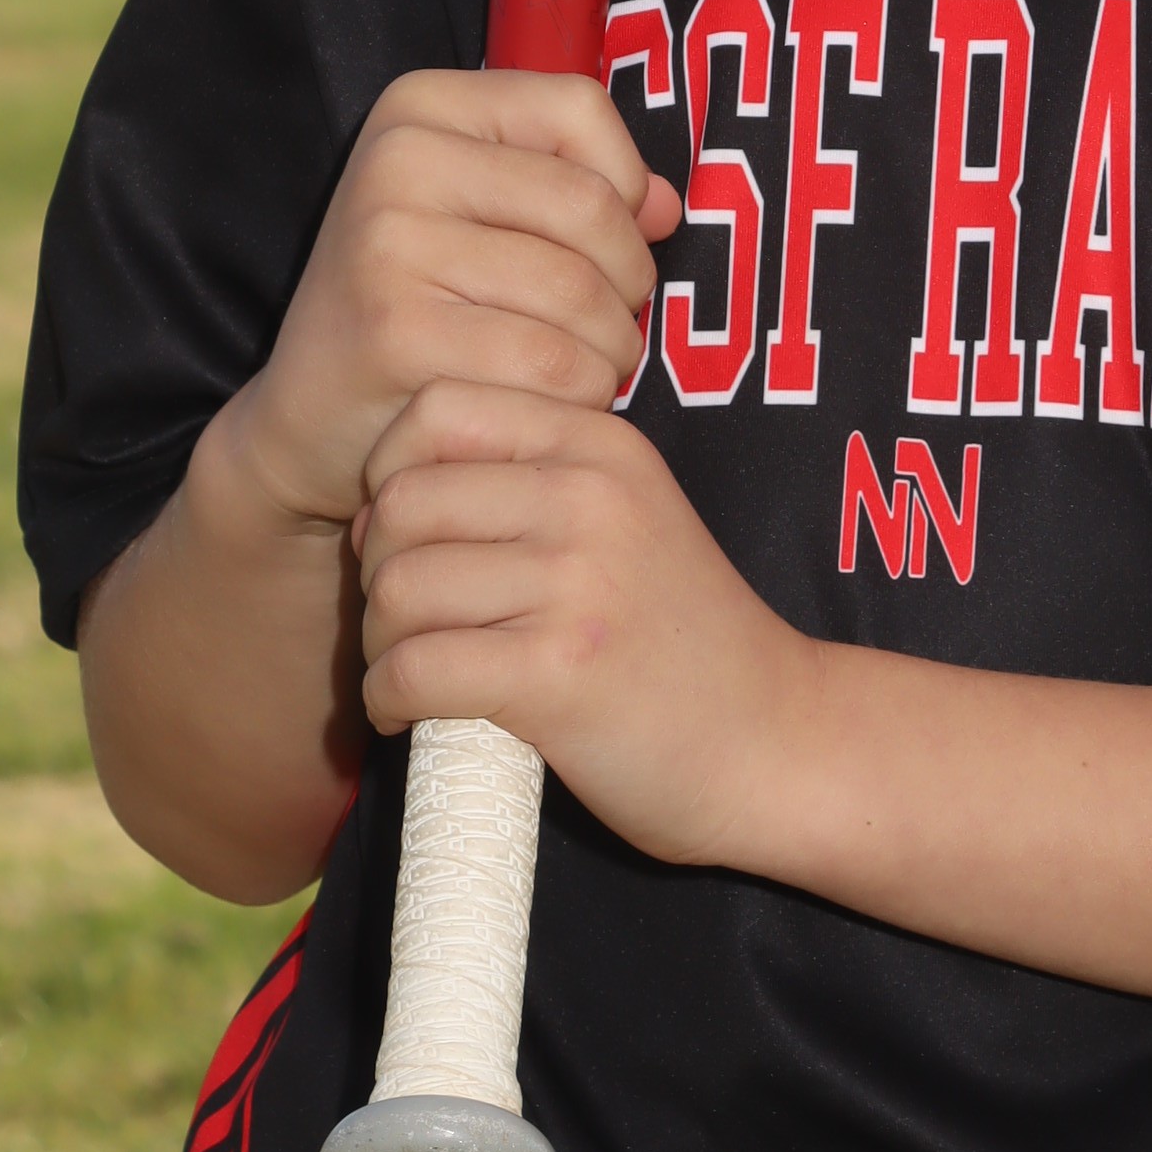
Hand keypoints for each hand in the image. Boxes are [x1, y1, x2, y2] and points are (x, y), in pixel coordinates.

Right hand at [211, 71, 681, 538]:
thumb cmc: (416, 305)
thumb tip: (667, 205)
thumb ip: (575, 185)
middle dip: (628, 283)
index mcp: (417, 108)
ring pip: (584, 295)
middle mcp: (396, 160)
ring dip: (610, 352)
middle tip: (601, 326)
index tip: (598, 241)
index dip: (623, 183)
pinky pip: (554, 365)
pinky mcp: (400, 333)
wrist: (310, 419)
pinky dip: (577, 399)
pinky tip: (542, 406)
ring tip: (574, 369)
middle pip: (593, 207)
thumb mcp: (478, 213)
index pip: (579, 108)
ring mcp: (391, 245)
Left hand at [353, 380, 819, 873]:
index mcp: (601, 445)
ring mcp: (577, 584)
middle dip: (376, 572)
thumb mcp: (623, 521)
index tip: (410, 540)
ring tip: (410, 671)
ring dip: (379, 643)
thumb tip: (379, 504)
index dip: (390, 473)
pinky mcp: (559, 674)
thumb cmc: (679, 640)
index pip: (438, 408)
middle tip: (405, 623)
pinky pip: (414, 668)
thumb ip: (525, 486)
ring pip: (399, 589)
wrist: (774, 743)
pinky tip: (410, 714)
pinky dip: (388, 699)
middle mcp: (590, 498)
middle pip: (403, 503)